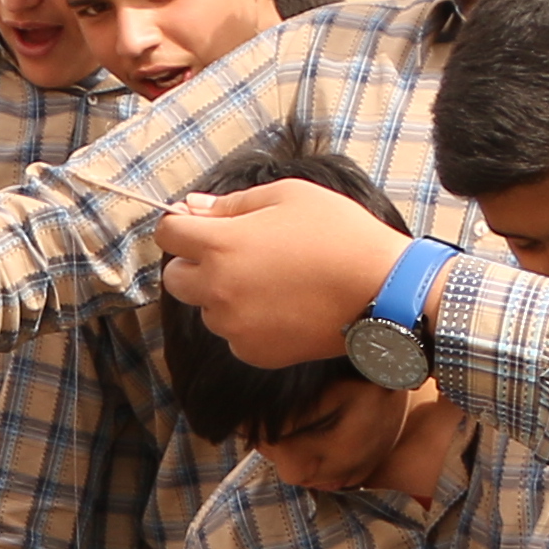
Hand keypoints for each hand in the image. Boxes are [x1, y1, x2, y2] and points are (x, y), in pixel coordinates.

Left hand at [149, 178, 402, 367]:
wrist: (380, 289)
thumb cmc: (339, 233)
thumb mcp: (288, 196)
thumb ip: (232, 203)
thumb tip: (194, 207)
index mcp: (220, 245)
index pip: (167, 234)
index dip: (180, 225)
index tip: (196, 225)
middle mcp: (217, 289)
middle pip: (175, 279)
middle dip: (195, 264)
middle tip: (235, 255)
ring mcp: (233, 326)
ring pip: (207, 309)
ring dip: (224, 295)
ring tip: (272, 281)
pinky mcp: (253, 353)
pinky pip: (234, 335)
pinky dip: (248, 323)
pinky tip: (283, 307)